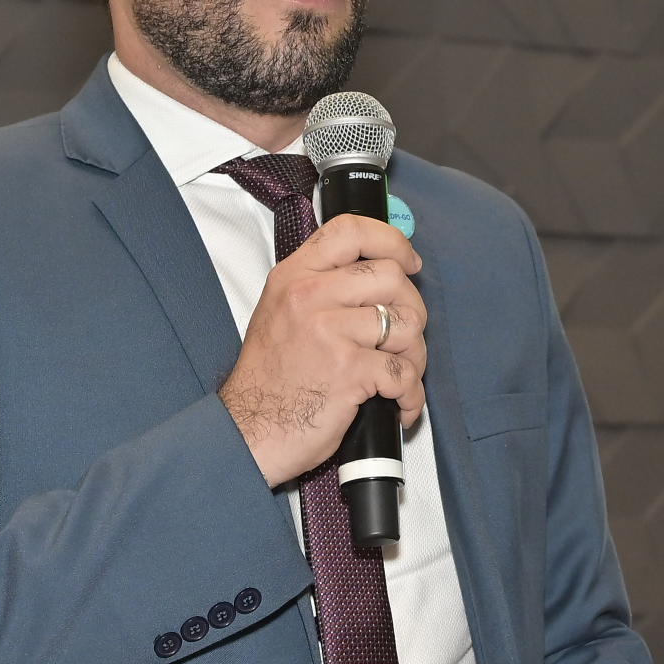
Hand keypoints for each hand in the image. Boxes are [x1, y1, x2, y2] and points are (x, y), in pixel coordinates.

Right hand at [220, 213, 426, 487]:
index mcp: (294, 277)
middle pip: (391, 277)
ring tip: (398, 375)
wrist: (248, 432)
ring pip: (407, 323)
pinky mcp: (349, 371)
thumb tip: (379, 272)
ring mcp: (329, 332)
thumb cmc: (269, 381)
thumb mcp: (280, 313)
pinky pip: (404, 372)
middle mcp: (309, 296)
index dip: (392, 241)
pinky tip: (398, 404)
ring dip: (415, 355)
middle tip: (403, 336)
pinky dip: (411, 395)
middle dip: (412, 308)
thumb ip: (322, 286)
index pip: (350, 231)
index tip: (409, 262)